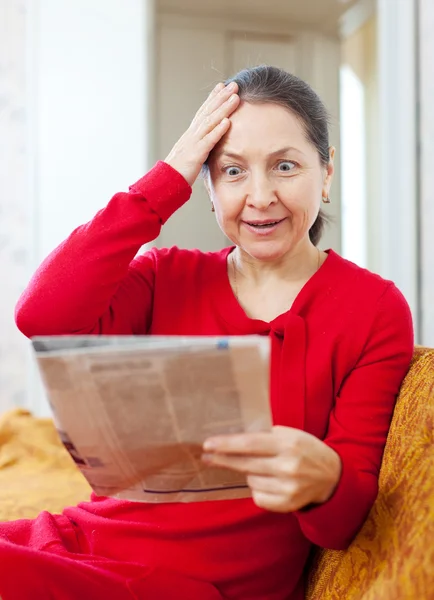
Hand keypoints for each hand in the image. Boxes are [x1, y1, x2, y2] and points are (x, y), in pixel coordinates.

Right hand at [164, 82, 239, 185]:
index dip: (212, 98)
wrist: (165, 183)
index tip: (222, 86)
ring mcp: (193, 143)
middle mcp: (191, 135)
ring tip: (235, 97)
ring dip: (223, 108)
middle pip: (208, 112)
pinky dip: (218, 130)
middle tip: (234, 84)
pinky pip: (208, 141)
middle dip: (221, 97)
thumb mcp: (190, 155)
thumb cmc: (178, 172)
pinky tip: (227, 122)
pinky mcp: (195, 155)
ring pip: (210, 122)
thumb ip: (198, 147)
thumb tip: (205, 144)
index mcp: (190, 135)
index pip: (203, 112)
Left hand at [202, 426, 341, 512]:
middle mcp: (287, 466)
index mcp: (287, 444)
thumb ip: (266, 435)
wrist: (332, 477)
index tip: (208, 444)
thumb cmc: (305, 450)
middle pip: (245, 463)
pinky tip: (271, 482)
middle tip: (206, 456)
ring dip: (250, 473)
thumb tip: (232, 438)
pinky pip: (258, 496)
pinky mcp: (287, 505)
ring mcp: (288, 488)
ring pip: (250, 480)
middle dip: (222, 459)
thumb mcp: (290, 434)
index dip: (227, 445)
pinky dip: (259, 489)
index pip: (250, 443)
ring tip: (266, 468)